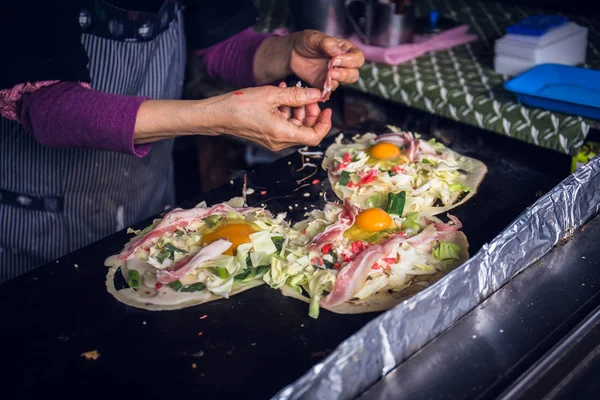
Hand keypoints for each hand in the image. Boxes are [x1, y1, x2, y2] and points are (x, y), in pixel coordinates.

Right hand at [203, 85, 331, 150]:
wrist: (218, 114)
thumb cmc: (241, 105)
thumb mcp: (272, 95)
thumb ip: (297, 95)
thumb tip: (316, 94)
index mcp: (284, 134)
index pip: (315, 136)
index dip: (324, 123)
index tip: (326, 109)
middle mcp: (280, 141)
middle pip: (306, 130)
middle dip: (310, 112)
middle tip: (307, 94)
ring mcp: (274, 139)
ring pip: (296, 126)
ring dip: (297, 108)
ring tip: (290, 89)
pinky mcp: (268, 135)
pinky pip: (284, 124)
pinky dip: (287, 110)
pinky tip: (281, 94)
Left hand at [289, 30, 364, 92]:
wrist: (293, 52)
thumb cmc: (307, 41)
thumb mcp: (315, 38)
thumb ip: (327, 43)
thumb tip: (338, 51)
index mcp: (345, 50)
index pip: (358, 58)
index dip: (350, 60)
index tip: (336, 58)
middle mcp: (343, 64)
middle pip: (354, 73)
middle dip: (345, 74)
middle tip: (331, 70)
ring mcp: (334, 75)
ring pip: (344, 83)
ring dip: (338, 81)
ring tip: (327, 77)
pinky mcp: (324, 84)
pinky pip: (330, 90)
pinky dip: (327, 90)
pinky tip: (322, 86)